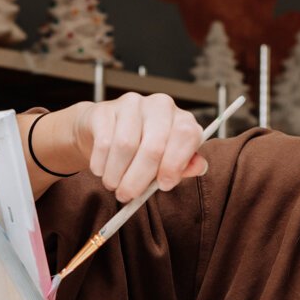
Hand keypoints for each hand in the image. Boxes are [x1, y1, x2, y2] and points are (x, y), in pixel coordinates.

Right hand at [71, 93, 208, 202]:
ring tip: (113, 185)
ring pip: (125, 146)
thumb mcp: (167, 158)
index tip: (163, 186)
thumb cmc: (141, 148)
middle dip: (139, 179)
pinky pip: (104, 142)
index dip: (175, 164)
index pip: (186, 135)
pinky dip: (101, 163)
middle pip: (153, 147)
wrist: (104, 130)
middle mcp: (160, 106)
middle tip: (128, 196)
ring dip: (117, 174)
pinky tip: (101, 170)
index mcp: (181, 118)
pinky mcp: (105, 109)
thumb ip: (184, 165)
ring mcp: (132, 104)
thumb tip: (199, 167)